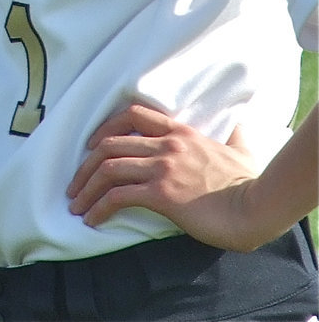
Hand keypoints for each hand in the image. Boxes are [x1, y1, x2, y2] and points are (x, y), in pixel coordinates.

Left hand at [67, 103, 268, 250]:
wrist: (257, 207)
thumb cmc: (250, 182)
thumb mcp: (240, 149)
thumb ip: (232, 136)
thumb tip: (238, 124)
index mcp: (179, 132)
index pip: (131, 114)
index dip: (104, 127)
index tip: (91, 145)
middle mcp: (165, 145)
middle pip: (108, 144)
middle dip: (85, 166)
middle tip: (74, 185)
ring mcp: (162, 168)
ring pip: (107, 168)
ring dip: (85, 187)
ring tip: (76, 205)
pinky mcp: (161, 194)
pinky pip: (118, 197)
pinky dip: (99, 207)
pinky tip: (93, 219)